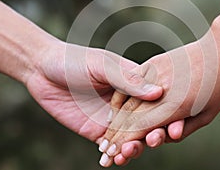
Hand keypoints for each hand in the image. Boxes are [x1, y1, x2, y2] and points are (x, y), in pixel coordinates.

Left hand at [25, 40, 162, 165]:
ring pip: (132, 138)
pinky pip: (111, 147)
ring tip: (129, 152)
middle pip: (150, 123)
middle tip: (155, 140)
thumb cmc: (76, 60)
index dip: (170, 114)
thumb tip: (158, 93)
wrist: (43, 70)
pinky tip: (113, 160)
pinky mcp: (97, 131)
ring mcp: (114, 119)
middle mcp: (128, 103)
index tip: (176, 126)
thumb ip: (128, 80)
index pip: (159, 101)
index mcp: (135, 84)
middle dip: (155, 134)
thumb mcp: (103, 65)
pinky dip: (115, 156)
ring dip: (136, 148)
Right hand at [98, 28, 219, 166]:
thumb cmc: (218, 87)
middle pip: (129, 116)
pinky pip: (129, 84)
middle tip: (105, 152)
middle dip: (115, 137)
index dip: (125, 143)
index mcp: (176, 104)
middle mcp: (161, 89)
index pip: (142, 127)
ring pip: (126, 101)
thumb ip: (182, 130)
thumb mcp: (206, 115)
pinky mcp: (151, 64)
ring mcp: (154, 73)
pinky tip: (114, 112)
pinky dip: (119, 100)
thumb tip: (158, 137)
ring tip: (107, 136)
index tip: (115, 155)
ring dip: (114, 122)